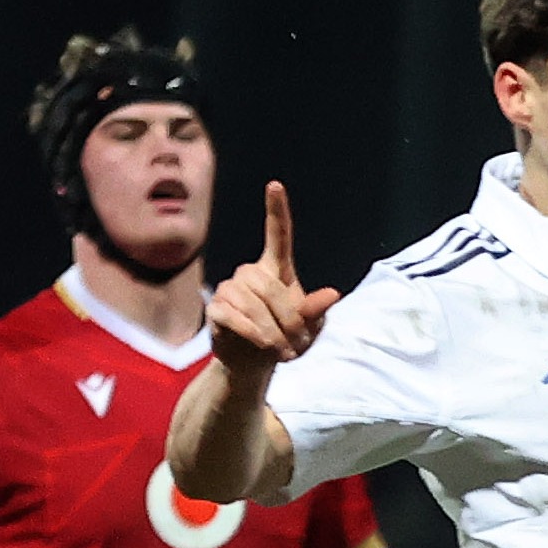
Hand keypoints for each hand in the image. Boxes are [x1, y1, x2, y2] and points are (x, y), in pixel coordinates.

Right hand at [209, 183, 341, 372]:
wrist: (256, 363)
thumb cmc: (286, 339)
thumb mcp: (308, 328)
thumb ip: (316, 311)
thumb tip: (332, 294)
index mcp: (276, 270)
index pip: (277, 234)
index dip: (276, 210)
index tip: (275, 184)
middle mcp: (250, 272)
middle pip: (269, 287)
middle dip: (287, 318)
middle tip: (296, 344)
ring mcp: (230, 288)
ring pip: (251, 303)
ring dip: (271, 331)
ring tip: (280, 349)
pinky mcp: (216, 307)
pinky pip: (233, 316)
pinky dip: (251, 332)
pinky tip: (259, 343)